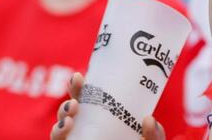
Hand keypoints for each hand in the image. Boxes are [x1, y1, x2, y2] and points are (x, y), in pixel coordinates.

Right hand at [50, 73, 164, 139]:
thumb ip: (154, 134)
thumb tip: (149, 120)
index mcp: (101, 116)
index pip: (85, 98)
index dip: (77, 86)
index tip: (78, 77)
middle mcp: (86, 129)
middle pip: (66, 112)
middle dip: (65, 104)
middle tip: (75, 103)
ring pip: (57, 131)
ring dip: (58, 124)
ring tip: (69, 121)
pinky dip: (57, 136)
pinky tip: (65, 130)